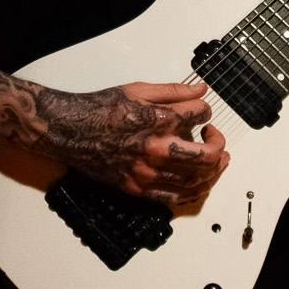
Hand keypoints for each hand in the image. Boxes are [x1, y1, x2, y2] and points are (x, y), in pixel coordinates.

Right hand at [33, 79, 228, 205]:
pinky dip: (192, 192)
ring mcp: (146, 172)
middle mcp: (155, 149)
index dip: (205, 111)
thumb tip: (200, 90)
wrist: (70, 131)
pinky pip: (174, 198)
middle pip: (207, 156)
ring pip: (195, 181)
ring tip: (215, 161)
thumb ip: (174, 91)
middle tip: (215, 138)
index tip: (201, 111)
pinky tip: (197, 182)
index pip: (200, 115)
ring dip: (213, 171)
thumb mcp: (138, 90)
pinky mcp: (137, 188)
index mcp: (157, 120)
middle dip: (218, 145)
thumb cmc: (100, 110)